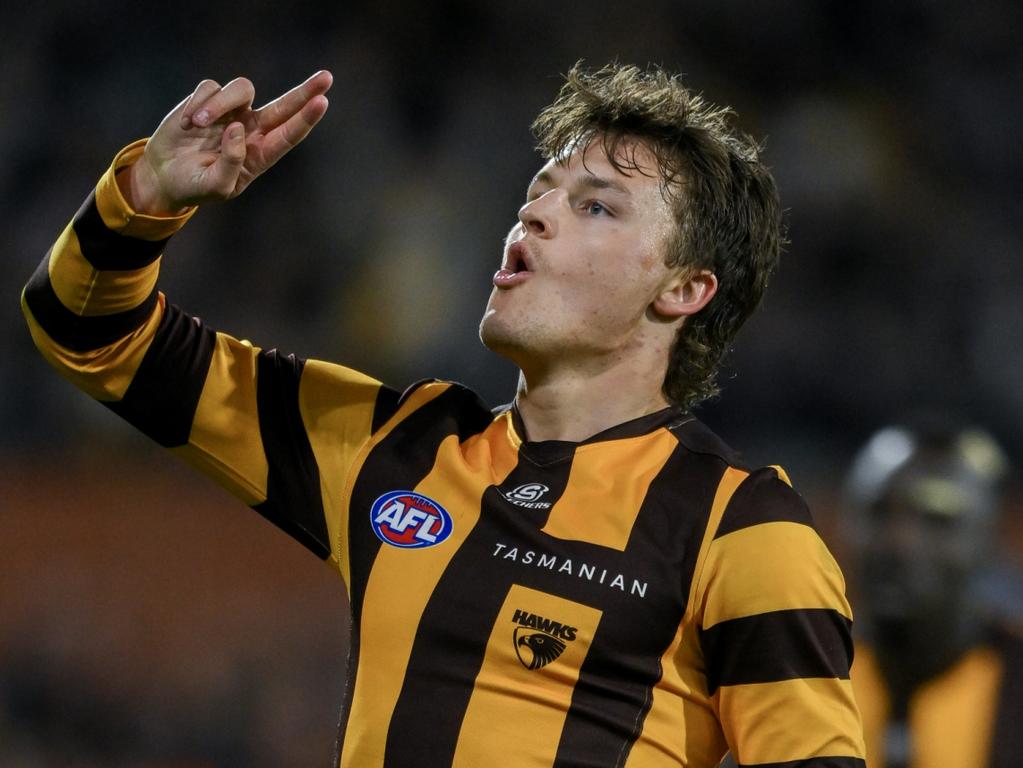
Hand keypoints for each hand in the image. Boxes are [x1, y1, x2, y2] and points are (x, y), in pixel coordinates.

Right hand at [126, 70, 332, 214]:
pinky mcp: (209, 99)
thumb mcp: (216, 188)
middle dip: (305, 92)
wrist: (164, 175)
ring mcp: (232, 113)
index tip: (322, 102)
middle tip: (326, 78)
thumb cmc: (195, 186)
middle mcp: (252, 130)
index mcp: (260, 155)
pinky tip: (186, 124)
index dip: (306, 118)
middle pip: (284, 106)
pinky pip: (210, 87)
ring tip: (196, 125)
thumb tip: (238, 128)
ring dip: (219, 104)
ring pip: (242, 89)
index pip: (289, 134)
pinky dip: (197, 103)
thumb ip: (231, 163)